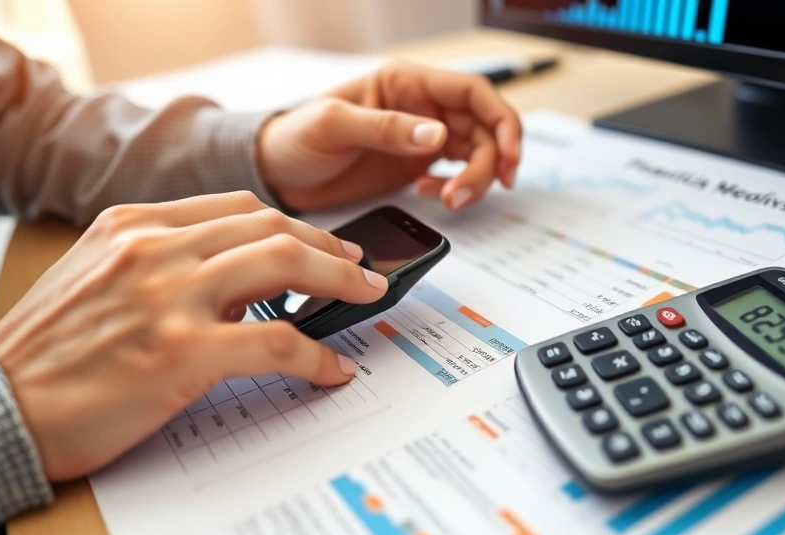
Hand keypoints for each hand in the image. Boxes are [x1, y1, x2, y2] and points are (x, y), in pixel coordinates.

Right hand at [0, 191, 386, 480]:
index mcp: (133, 225)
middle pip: (271, 226)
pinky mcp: (181, 351)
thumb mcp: (98, 278)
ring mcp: (169, 295)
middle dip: (330, 246)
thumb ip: (163, 265)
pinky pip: (277, 344)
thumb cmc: (48, 353)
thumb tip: (240, 286)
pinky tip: (331, 370)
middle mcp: (154, 247)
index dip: (294, 224)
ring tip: (365, 297)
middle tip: (361, 268)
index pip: (239, 208)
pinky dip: (316, 356)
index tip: (323, 242)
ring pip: (284, 263)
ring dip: (340, 280)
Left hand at [257, 61, 521, 211]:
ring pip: (475, 154)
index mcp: (407, 83)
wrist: (276, 173)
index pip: (473, 93)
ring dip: (475, 180)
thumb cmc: (295, 136)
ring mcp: (422, 138)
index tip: (508, 155)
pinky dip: (456, 188)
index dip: (501, 122)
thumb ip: (386, 127)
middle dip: (488, 163)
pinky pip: (456, 173)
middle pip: (483, 129)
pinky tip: (433, 196)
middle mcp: (422, 108)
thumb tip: (437, 135)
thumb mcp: (334, 124)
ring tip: (450, 200)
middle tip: (465, 194)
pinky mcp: (416, 166)